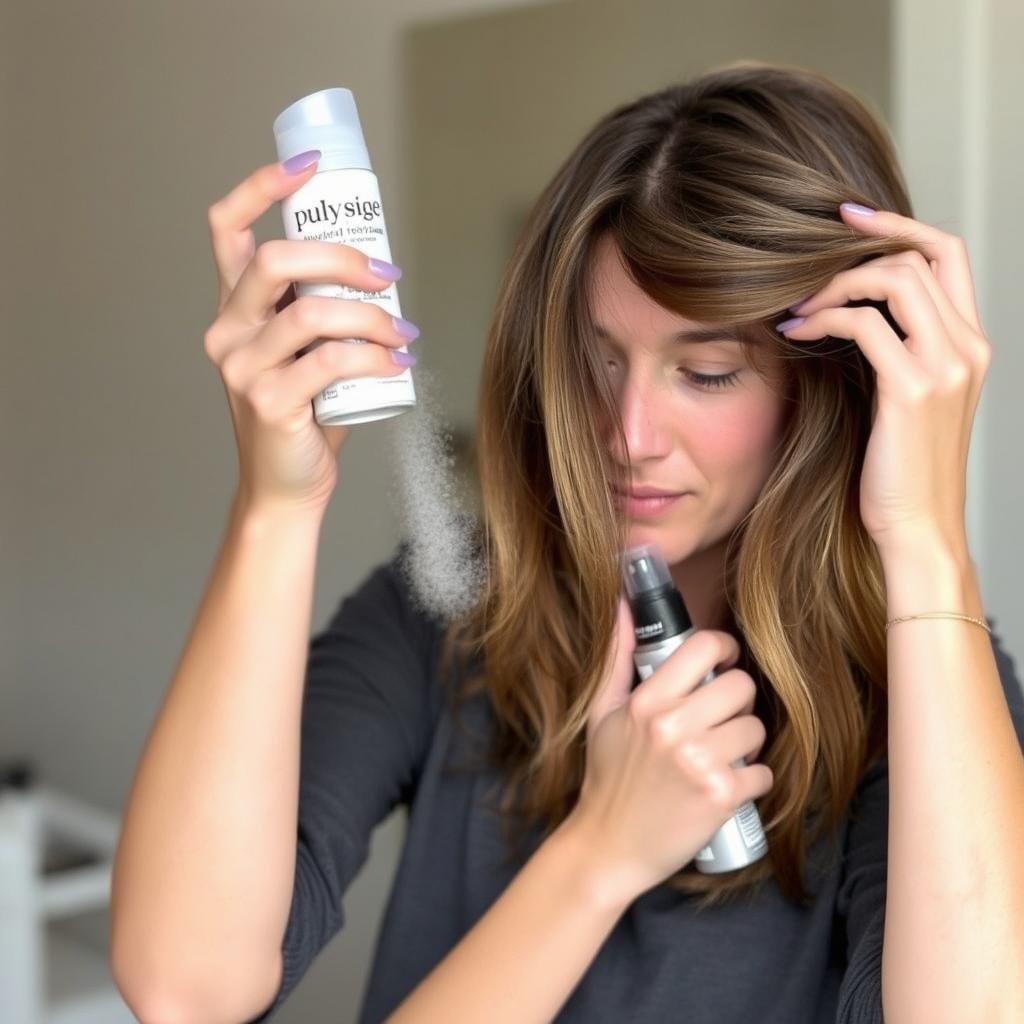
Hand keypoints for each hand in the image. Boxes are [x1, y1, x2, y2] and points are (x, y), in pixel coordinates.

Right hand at [204, 158, 415, 515]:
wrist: (286, 486)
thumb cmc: (305, 414)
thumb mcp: (306, 352)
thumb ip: (325, 311)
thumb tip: (382, 273)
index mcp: (235, 308)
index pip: (226, 227)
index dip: (262, 186)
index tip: (310, 166)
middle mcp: (228, 331)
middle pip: (275, 259)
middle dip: (341, 256)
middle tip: (387, 274)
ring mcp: (242, 368)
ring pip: (312, 313)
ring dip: (371, 315)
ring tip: (404, 332)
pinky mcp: (269, 402)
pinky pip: (331, 362)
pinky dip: (374, 358)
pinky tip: (398, 365)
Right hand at [567, 596, 773, 905]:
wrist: (608, 846)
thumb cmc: (607, 777)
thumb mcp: (602, 713)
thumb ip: (617, 657)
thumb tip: (622, 606)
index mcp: (646, 701)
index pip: (704, 647)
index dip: (724, 649)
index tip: (724, 664)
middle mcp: (672, 727)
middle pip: (740, 686)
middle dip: (737, 702)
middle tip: (722, 719)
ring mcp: (698, 762)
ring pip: (755, 729)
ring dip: (746, 744)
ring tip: (723, 756)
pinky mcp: (720, 797)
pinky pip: (763, 773)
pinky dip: (753, 781)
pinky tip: (729, 786)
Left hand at [777, 203, 991, 558]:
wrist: (918, 528)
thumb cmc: (901, 469)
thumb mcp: (906, 398)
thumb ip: (894, 349)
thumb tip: (848, 310)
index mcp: (969, 343)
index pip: (947, 253)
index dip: (899, 224)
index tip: (847, 217)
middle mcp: (968, 346)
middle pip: (917, 255)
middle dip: (854, 251)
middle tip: (803, 269)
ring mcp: (947, 365)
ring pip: (893, 279)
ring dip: (833, 285)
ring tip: (796, 309)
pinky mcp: (913, 390)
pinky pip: (864, 325)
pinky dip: (823, 320)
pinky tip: (795, 333)